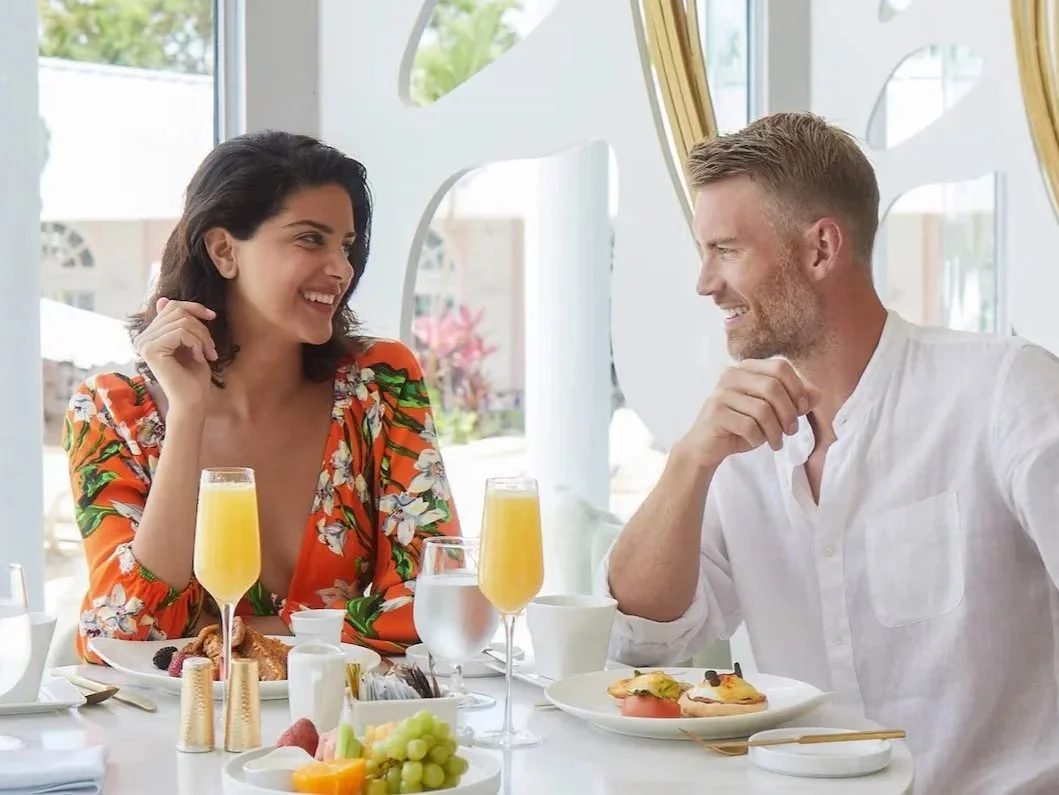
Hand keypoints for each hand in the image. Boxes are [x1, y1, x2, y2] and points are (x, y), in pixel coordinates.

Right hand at [133, 298, 217, 409]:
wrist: (193, 401)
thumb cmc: (194, 376)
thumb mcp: (190, 342)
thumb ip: (178, 322)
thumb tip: (163, 299)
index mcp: (149, 335)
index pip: (171, 306)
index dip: (193, 307)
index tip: (212, 316)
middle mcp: (142, 337)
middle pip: (177, 311)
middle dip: (201, 327)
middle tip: (211, 348)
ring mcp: (144, 343)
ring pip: (182, 321)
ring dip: (202, 337)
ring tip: (208, 354)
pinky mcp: (151, 350)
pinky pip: (181, 332)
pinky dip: (197, 343)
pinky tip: (199, 357)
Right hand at [677, 359, 820, 469]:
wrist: (707, 447)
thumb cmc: (741, 427)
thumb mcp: (772, 413)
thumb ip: (795, 401)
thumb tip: (818, 394)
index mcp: (746, 368)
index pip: (780, 366)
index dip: (797, 388)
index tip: (802, 410)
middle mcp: (731, 375)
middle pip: (773, 387)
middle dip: (788, 413)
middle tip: (791, 431)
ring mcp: (721, 393)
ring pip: (762, 409)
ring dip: (775, 431)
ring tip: (776, 442)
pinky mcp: (715, 413)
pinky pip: (748, 425)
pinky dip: (758, 439)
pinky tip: (756, 443)